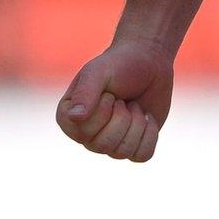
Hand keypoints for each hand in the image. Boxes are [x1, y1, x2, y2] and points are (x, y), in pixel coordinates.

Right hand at [55, 41, 175, 162]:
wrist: (149, 63)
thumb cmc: (119, 64)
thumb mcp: (99, 72)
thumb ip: (85, 92)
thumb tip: (75, 119)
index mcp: (68, 116)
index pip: (82, 133)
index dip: (101, 113)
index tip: (108, 94)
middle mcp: (85, 134)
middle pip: (103, 146)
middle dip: (121, 118)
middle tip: (123, 99)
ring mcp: (109, 142)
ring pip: (123, 152)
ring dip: (136, 124)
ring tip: (134, 105)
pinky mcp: (132, 147)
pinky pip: (142, 156)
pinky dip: (150, 134)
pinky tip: (146, 117)